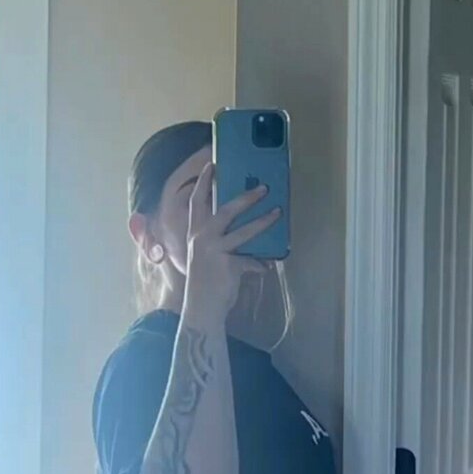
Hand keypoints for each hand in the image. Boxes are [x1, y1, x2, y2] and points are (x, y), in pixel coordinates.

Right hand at [184, 162, 279, 319]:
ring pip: (244, 231)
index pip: (196, 202)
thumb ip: (222, 244)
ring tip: (277, 211)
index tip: (212, 165)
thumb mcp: (206, 257)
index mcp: (195, 233)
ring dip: (263, 221)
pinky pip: (251, 261)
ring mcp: (215, 250)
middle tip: (263, 187)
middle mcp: (202, 238)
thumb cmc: (205, 282)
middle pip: (226, 210)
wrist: (202, 309)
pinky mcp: (228, 265)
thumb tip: (246, 236)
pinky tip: (266, 266)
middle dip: (246, 197)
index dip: (203, 182)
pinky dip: (260, 264)